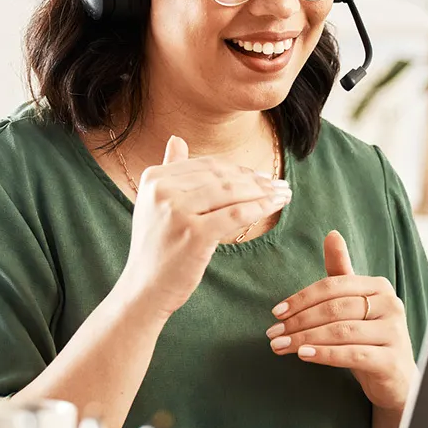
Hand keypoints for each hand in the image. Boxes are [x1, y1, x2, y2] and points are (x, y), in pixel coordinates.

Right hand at [118, 136, 290, 318]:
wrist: (144, 288)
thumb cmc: (156, 248)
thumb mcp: (155, 204)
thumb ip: (168, 170)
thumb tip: (177, 139)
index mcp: (154, 178)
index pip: (206, 166)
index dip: (238, 169)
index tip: (261, 176)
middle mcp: (162, 190)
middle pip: (221, 177)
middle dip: (255, 180)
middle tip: (279, 184)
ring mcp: (177, 211)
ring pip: (231, 192)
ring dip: (263, 192)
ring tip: (283, 194)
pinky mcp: (194, 234)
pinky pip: (236, 214)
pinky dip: (260, 207)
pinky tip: (275, 206)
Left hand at [266, 230, 415, 411]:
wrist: (397, 379)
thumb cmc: (369, 337)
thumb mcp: (354, 303)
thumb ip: (341, 272)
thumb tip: (332, 234)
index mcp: (379, 286)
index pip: (332, 286)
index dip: (301, 298)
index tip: (276, 312)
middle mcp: (391, 305)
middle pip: (334, 308)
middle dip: (298, 321)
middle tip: (273, 333)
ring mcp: (394, 333)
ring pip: (341, 331)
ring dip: (305, 339)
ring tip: (280, 346)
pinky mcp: (391, 360)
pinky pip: (352, 354)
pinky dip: (325, 354)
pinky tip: (304, 355)